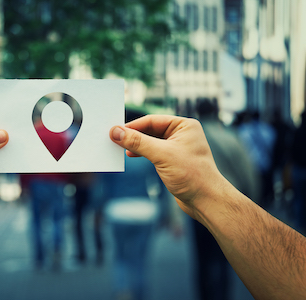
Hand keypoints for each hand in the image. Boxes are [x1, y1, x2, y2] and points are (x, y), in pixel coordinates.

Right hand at [110, 115, 226, 219]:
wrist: (206, 200)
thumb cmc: (192, 175)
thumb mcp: (161, 155)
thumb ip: (137, 142)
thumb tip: (116, 132)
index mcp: (184, 125)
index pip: (152, 120)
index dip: (132, 126)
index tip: (115, 131)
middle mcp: (182, 134)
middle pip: (150, 130)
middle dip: (133, 135)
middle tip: (114, 139)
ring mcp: (177, 147)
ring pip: (150, 141)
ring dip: (136, 144)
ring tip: (121, 149)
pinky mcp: (173, 160)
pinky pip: (153, 152)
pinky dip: (142, 153)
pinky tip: (131, 155)